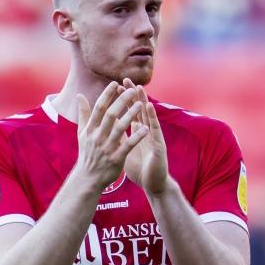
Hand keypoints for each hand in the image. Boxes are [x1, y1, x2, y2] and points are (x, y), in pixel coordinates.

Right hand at [73, 82, 148, 191]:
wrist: (88, 178)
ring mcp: (107, 148)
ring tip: (140, 105)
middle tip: (132, 90)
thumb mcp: (82, 133)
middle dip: (121, 101)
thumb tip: (79, 95)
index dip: (107, 95)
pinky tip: (145, 128)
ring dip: (130, 115)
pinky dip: (136, 136)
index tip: (115, 83)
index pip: (98, 108)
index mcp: (90, 129)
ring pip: (119, 128)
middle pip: (110, 115)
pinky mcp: (116, 158)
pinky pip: (128, 145)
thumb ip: (83, 114)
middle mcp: (97, 137)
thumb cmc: (87, 153)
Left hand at [124, 79, 169, 195]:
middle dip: (132, 95)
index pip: (129, 112)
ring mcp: (153, 137)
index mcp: (136, 133)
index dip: (122, 100)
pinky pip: (155, 130)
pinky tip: (149, 108)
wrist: (153, 184)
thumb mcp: (125, 151)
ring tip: (139, 88)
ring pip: (148, 116)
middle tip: (126, 80)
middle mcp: (145, 132)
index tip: (114, 87)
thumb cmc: (140, 169)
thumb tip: (105, 132)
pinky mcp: (159, 145)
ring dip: (144, 102)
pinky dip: (152, 118)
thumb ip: (117, 139)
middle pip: (138, 110)